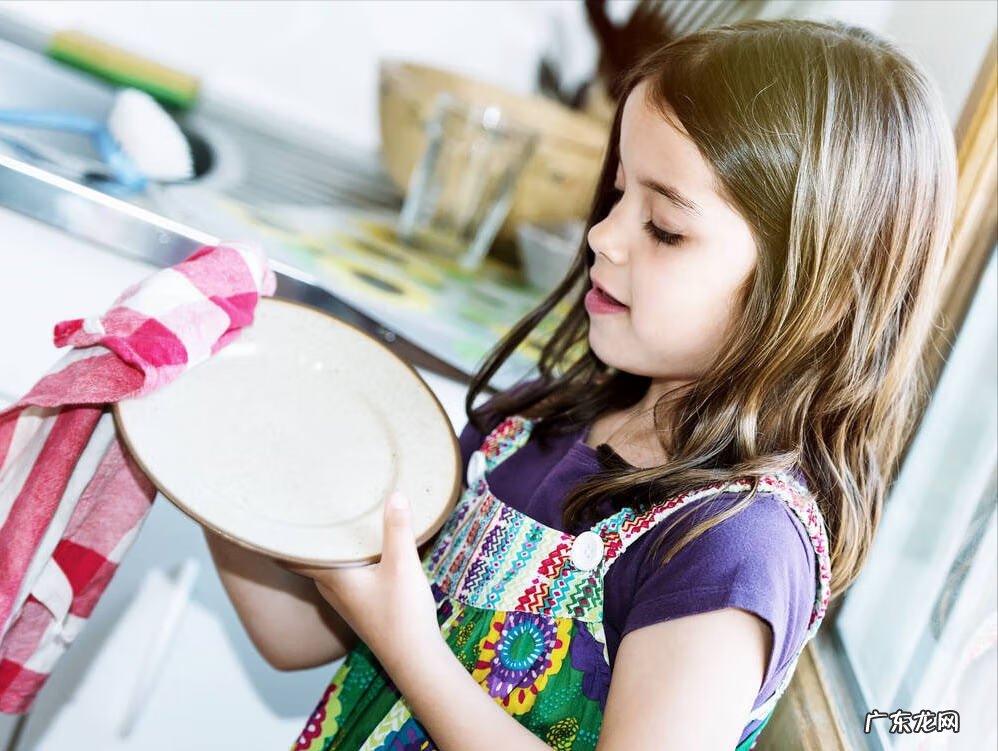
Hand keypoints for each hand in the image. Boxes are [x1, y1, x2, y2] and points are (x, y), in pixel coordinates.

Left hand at [281, 490, 443, 671]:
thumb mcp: (403, 566)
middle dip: (303, 540)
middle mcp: (332, 590)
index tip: (267, 522)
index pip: (292, 559)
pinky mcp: (361, 607)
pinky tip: (358, 554)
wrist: (415, 658)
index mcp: (332, 578)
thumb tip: (395, 495)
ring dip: (324, 551)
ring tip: (327, 527)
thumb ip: (398, 529)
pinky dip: (342, 562)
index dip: (277, 542)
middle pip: (308, 562)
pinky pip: (342, 577)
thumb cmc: (402, 614)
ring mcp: (346, 601)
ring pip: (326, 570)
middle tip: (299, 514)